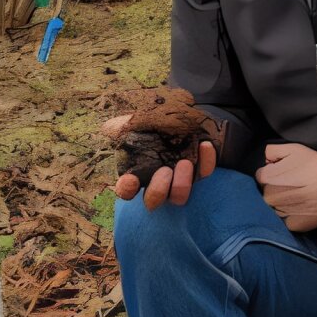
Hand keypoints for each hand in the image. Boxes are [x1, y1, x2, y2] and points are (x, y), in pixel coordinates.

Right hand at [103, 113, 217, 209]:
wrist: (182, 116)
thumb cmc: (152, 124)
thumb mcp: (135, 122)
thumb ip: (122, 127)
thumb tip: (109, 127)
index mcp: (136, 173)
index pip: (126, 190)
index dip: (127, 189)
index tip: (130, 180)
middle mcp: (156, 184)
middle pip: (153, 201)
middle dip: (158, 190)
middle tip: (164, 171)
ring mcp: (179, 181)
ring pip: (180, 197)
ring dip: (182, 183)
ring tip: (185, 163)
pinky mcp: (200, 172)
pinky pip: (205, 174)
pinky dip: (206, 162)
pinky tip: (205, 145)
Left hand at [255, 143, 316, 232]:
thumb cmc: (316, 166)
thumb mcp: (293, 148)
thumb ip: (272, 151)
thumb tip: (265, 160)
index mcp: (268, 178)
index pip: (261, 176)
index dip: (273, 173)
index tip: (285, 174)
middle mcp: (270, 197)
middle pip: (267, 192)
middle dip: (276, 188)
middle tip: (295, 185)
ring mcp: (280, 212)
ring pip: (275, 207)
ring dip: (284, 203)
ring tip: (300, 195)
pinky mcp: (292, 224)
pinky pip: (285, 221)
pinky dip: (292, 216)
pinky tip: (302, 208)